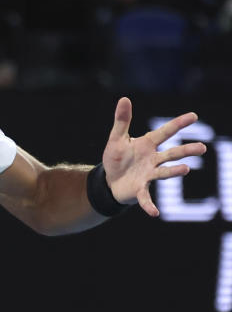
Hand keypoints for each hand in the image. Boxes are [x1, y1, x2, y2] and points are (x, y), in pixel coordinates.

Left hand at [102, 97, 206, 216]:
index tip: (193, 116)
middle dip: (186, 151)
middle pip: (172, 154)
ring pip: (164, 172)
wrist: (109, 180)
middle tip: (202, 147)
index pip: (165, 132)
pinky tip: (155, 213)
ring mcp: (148, 175)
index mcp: (148, 144)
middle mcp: (153, 159)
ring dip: (174, 171)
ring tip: (186, 169)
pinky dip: (149, 205)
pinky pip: (146, 197)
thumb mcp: (116, 138)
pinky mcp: (140, 189)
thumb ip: (121, 120)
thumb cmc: (117, 158)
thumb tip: (124, 98)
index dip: (178, 124)